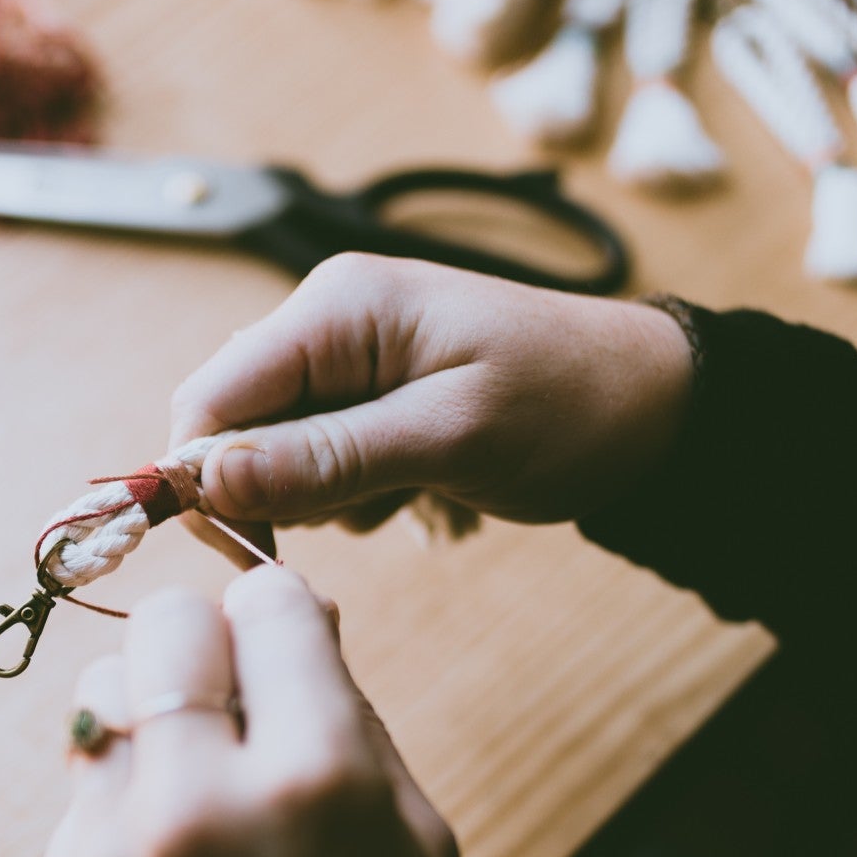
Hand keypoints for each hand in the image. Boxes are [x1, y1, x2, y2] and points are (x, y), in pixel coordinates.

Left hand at [27, 565, 464, 856]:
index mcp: (318, 780)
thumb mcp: (417, 842)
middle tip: (233, 707)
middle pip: (165, 627)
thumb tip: (292, 614)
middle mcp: (202, 803)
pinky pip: (80, 798)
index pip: (266, 602)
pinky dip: (123, 816)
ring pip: (99, 698)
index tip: (287, 652)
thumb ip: (350, 714)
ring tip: (198, 798)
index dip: (283, 622)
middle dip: (205, 650)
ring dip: (151, 724)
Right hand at [168, 254, 693, 551]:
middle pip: (231, 426)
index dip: (201, 476)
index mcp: (336, 309)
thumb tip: (209, 481)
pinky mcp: (369, 400)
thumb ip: (327, 459)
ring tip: (407, 491)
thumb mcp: (450, 438)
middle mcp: (327, 323)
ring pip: (272, 454)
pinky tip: (416, 488)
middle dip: (274, 490)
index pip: (211, 396)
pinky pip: (318, 462)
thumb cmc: (569, 406)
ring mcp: (348, 362)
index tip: (239, 548)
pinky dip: (353, 493)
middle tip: (357, 515)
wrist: (655, 408)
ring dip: (322, 497)